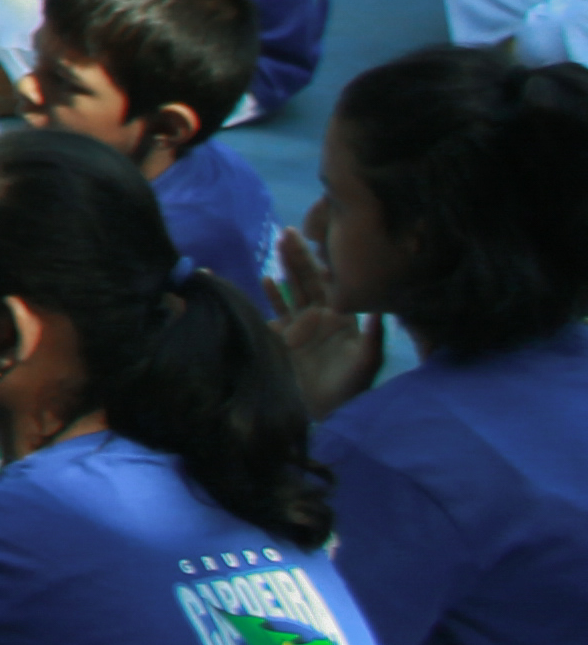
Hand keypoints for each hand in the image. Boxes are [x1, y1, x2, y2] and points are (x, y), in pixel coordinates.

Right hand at [271, 221, 383, 414]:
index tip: (319, 241)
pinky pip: (277, 311)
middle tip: (288, 232)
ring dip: (286, 268)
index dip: (325, 262)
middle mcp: (322, 317)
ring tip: (277, 244)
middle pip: (309, 280)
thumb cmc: (352, 387)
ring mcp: (302, 326)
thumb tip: (378, 307)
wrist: (328, 412)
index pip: (332, 284)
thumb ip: (373, 335)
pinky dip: (273, 295)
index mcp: (343, 319)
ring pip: (293, 289)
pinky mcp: (285, 338)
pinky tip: (267, 279)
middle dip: (300, 256)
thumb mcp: (368, 361)